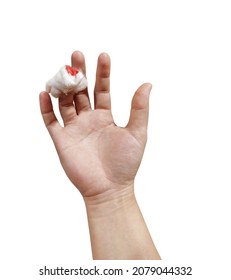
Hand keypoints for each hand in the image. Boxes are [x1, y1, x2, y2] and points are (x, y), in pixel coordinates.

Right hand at [39, 51, 150, 198]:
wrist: (110, 188)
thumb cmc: (125, 163)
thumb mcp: (137, 132)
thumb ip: (140, 108)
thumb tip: (147, 83)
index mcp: (105, 116)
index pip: (102, 89)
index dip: (103, 73)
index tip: (104, 55)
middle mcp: (88, 119)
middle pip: (81, 92)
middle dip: (79, 73)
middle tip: (77, 55)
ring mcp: (74, 129)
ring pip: (64, 102)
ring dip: (63, 86)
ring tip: (63, 71)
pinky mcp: (61, 140)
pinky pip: (50, 121)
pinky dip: (45, 107)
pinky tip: (45, 93)